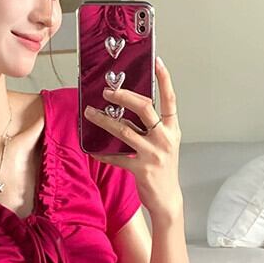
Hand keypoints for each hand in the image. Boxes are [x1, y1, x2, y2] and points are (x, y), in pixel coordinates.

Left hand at [84, 56, 181, 221]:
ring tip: (91, 113)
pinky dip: (103, 153)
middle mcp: (164, 139)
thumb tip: (130, 108)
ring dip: (104, 120)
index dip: (165, 80)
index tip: (157, 62)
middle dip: (124, 96)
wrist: (167, 200)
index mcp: (172, 130)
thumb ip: (152, 127)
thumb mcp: (164, 144)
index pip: (170, 99)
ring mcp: (153, 154)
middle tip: (108, 91)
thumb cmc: (163, 169)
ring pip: (124, 130)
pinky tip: (94, 150)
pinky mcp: (141, 169)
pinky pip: (117, 157)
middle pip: (144, 108)